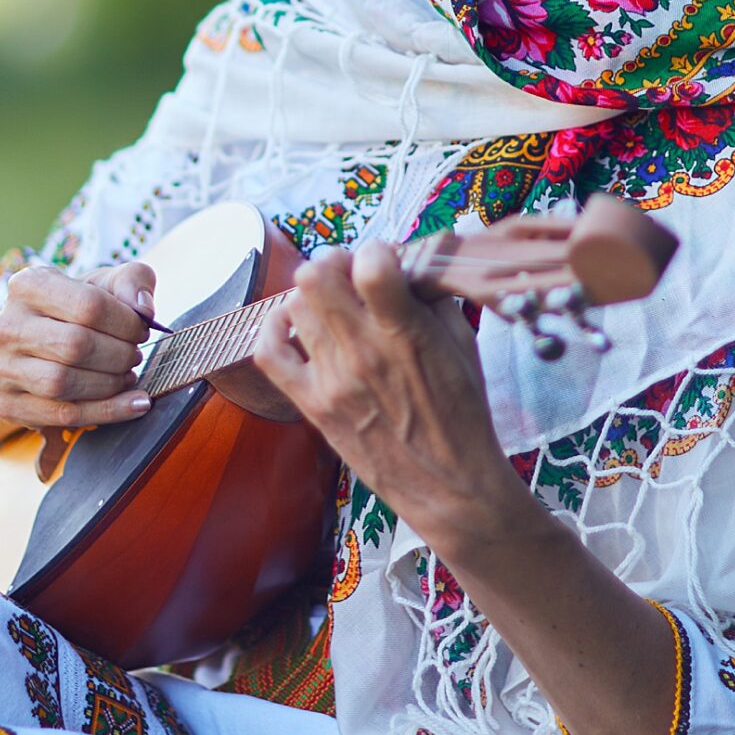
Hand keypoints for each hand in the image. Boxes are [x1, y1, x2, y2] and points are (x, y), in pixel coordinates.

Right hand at [0, 261, 156, 441]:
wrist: (29, 345)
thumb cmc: (74, 310)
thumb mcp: (103, 284)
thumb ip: (132, 281)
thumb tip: (145, 310)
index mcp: (27, 285)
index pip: (89, 305)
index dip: (126, 322)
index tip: (141, 330)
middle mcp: (5, 327)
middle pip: (76, 346)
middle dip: (119, 355)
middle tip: (134, 355)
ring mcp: (0, 368)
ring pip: (63, 384)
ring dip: (110, 384)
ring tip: (127, 375)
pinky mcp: (6, 405)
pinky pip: (62, 415)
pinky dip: (106, 413)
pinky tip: (133, 404)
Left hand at [251, 245, 522, 558]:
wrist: (449, 485)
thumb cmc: (464, 414)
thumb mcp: (464, 343)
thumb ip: (434, 295)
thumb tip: (413, 257)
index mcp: (405, 334)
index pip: (371, 263)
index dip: (378, 249)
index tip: (386, 261)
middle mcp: (362, 353)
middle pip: (317, 275)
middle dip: (337, 262)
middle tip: (353, 276)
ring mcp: (331, 380)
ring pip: (295, 304)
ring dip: (315, 294)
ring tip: (334, 305)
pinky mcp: (311, 406)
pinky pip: (269, 353)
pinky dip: (274, 328)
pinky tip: (294, 324)